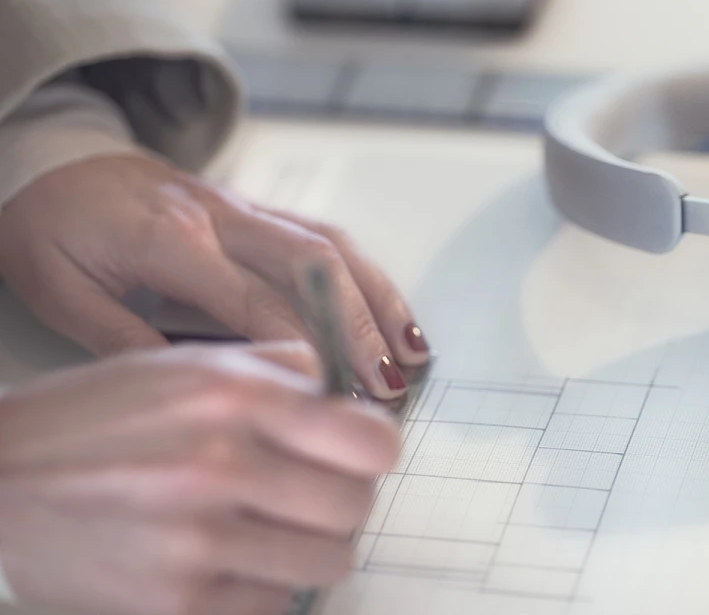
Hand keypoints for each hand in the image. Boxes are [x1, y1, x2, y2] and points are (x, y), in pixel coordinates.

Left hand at [0, 153, 428, 398]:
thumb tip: (194, 387)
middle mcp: (221, 216)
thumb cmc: (52, 225)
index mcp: (169, 238)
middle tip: (388, 382)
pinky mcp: (258, 212)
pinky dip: (367, 276)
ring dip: (379, 298)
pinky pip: (326, 238)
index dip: (297, 346)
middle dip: (360, 325)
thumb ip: (124, 339)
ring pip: (332, 246)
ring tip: (412, 352)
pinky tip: (393, 314)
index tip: (328, 395)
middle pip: (312, 265)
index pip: (252, 297)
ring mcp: (246, 209)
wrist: (52, 159)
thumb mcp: (59, 290)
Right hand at [0, 340, 399, 614]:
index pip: (369, 439)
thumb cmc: (88, 422)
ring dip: (305, 549)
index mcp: (233, 397)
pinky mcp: (176, 602)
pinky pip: (272, 604)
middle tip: (306, 496)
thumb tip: (344, 388)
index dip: (370, 450)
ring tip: (263, 529)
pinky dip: (258, 587)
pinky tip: (220, 560)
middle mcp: (220, 464)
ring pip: (328, 561)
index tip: (354, 455)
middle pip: (355, 506)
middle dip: (339, 502)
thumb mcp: (179, 367)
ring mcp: (198, 540)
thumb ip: (272, 369)